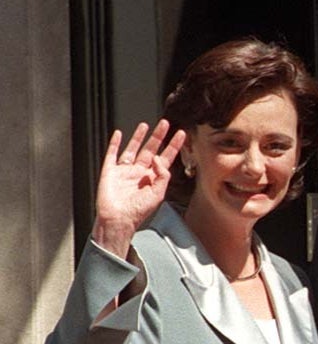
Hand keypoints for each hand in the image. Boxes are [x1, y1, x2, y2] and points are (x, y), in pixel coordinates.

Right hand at [92, 120, 185, 257]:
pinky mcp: (110, 171)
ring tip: (146, 125)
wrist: (118, 220)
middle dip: (158, 136)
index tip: (181, 134)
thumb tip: (157, 157)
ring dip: (139, 137)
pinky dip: (115, 143)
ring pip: (133, 149)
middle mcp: (140, 173)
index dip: (174, 146)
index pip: (166, 158)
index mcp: (153, 179)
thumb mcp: (158, 194)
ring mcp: (125, 171)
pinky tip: (119, 134)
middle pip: (151, 149)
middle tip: (165, 123)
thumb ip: (163, 175)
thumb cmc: (138, 212)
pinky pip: (112, 154)